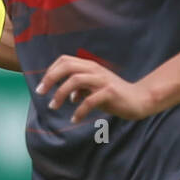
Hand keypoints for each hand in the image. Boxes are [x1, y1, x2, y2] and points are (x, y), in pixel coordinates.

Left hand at [36, 54, 155, 123]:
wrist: (139, 100)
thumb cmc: (115, 95)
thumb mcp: (95, 90)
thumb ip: (81, 89)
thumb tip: (69, 96)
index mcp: (90, 67)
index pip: (65, 60)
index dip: (50, 71)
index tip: (42, 86)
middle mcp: (95, 70)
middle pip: (67, 66)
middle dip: (50, 79)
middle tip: (40, 93)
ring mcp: (102, 80)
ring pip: (75, 80)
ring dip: (60, 94)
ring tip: (53, 106)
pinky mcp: (110, 92)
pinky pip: (89, 100)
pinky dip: (79, 111)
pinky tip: (74, 119)